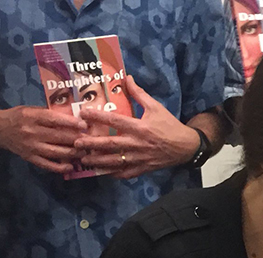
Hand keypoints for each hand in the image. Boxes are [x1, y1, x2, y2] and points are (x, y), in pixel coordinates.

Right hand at [0, 106, 86, 173]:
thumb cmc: (19, 117)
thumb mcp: (31, 109)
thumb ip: (49, 113)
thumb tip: (73, 117)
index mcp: (32, 117)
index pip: (54, 120)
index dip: (71, 123)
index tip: (84, 125)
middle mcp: (32, 132)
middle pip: (58, 137)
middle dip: (77, 140)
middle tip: (90, 141)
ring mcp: (31, 147)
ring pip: (56, 152)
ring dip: (72, 154)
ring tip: (84, 152)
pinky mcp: (30, 158)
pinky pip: (47, 165)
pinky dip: (60, 167)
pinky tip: (71, 166)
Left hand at [74, 76, 200, 178]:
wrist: (186, 147)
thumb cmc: (170, 126)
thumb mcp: (156, 107)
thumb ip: (139, 94)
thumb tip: (127, 78)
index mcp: (140, 127)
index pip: (115, 121)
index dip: (97, 117)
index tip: (83, 114)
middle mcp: (138, 144)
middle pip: (110, 145)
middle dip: (92, 144)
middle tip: (77, 143)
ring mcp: (140, 158)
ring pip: (115, 161)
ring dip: (98, 161)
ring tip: (84, 160)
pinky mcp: (144, 168)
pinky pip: (126, 173)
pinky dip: (114, 173)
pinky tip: (103, 172)